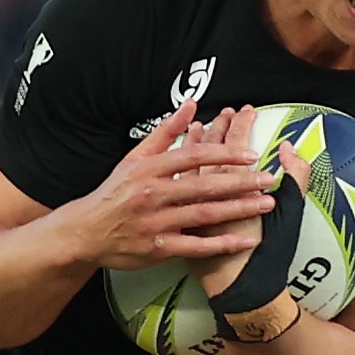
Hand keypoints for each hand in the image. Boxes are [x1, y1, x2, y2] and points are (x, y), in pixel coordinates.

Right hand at [65, 99, 273, 273]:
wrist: (86, 231)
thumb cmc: (115, 193)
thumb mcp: (135, 157)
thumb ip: (166, 132)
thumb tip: (191, 105)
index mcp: (150, 169)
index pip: (193, 157)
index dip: (223, 154)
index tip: (250, 154)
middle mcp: (154, 194)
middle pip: (204, 186)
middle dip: (240, 182)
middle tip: (268, 179)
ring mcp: (156, 223)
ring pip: (204, 215)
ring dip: (238, 209)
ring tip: (265, 203)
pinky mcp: (158, 248)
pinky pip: (195, 246)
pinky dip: (220, 245)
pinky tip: (243, 241)